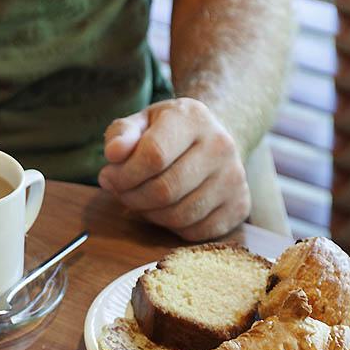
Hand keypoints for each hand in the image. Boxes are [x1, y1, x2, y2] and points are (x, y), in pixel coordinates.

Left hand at [98, 98, 250, 240]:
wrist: (211, 141)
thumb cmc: (167, 134)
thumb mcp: (141, 123)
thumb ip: (122, 134)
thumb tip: (114, 153)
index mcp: (193, 118)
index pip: (153, 156)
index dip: (123, 174)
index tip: (110, 176)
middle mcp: (221, 146)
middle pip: (164, 190)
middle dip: (132, 197)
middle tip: (121, 192)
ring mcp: (234, 178)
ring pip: (179, 215)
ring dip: (149, 214)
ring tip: (141, 199)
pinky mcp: (239, 206)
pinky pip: (194, 232)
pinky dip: (171, 227)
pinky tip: (165, 209)